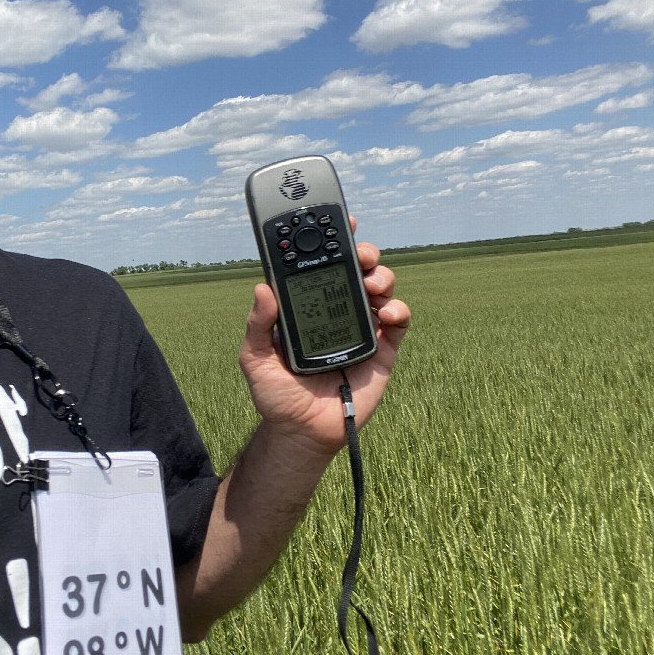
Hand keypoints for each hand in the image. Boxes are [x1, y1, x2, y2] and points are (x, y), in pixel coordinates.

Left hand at [238, 239, 409, 457]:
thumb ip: (258, 325)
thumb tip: (262, 288)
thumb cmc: (277, 395)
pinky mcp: (382, 351)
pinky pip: (398, 322)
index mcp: (308, 307)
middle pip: (357, 271)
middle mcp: (337, 311)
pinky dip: (398, 310)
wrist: (303, 433)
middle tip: (360, 253)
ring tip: (373, 283)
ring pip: (381, 289)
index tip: (337, 221)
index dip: (331, 241)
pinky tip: (387, 313)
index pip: (321, 266)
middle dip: (363, 253)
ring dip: (382, 277)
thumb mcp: (255, 358)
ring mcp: (362, 328)